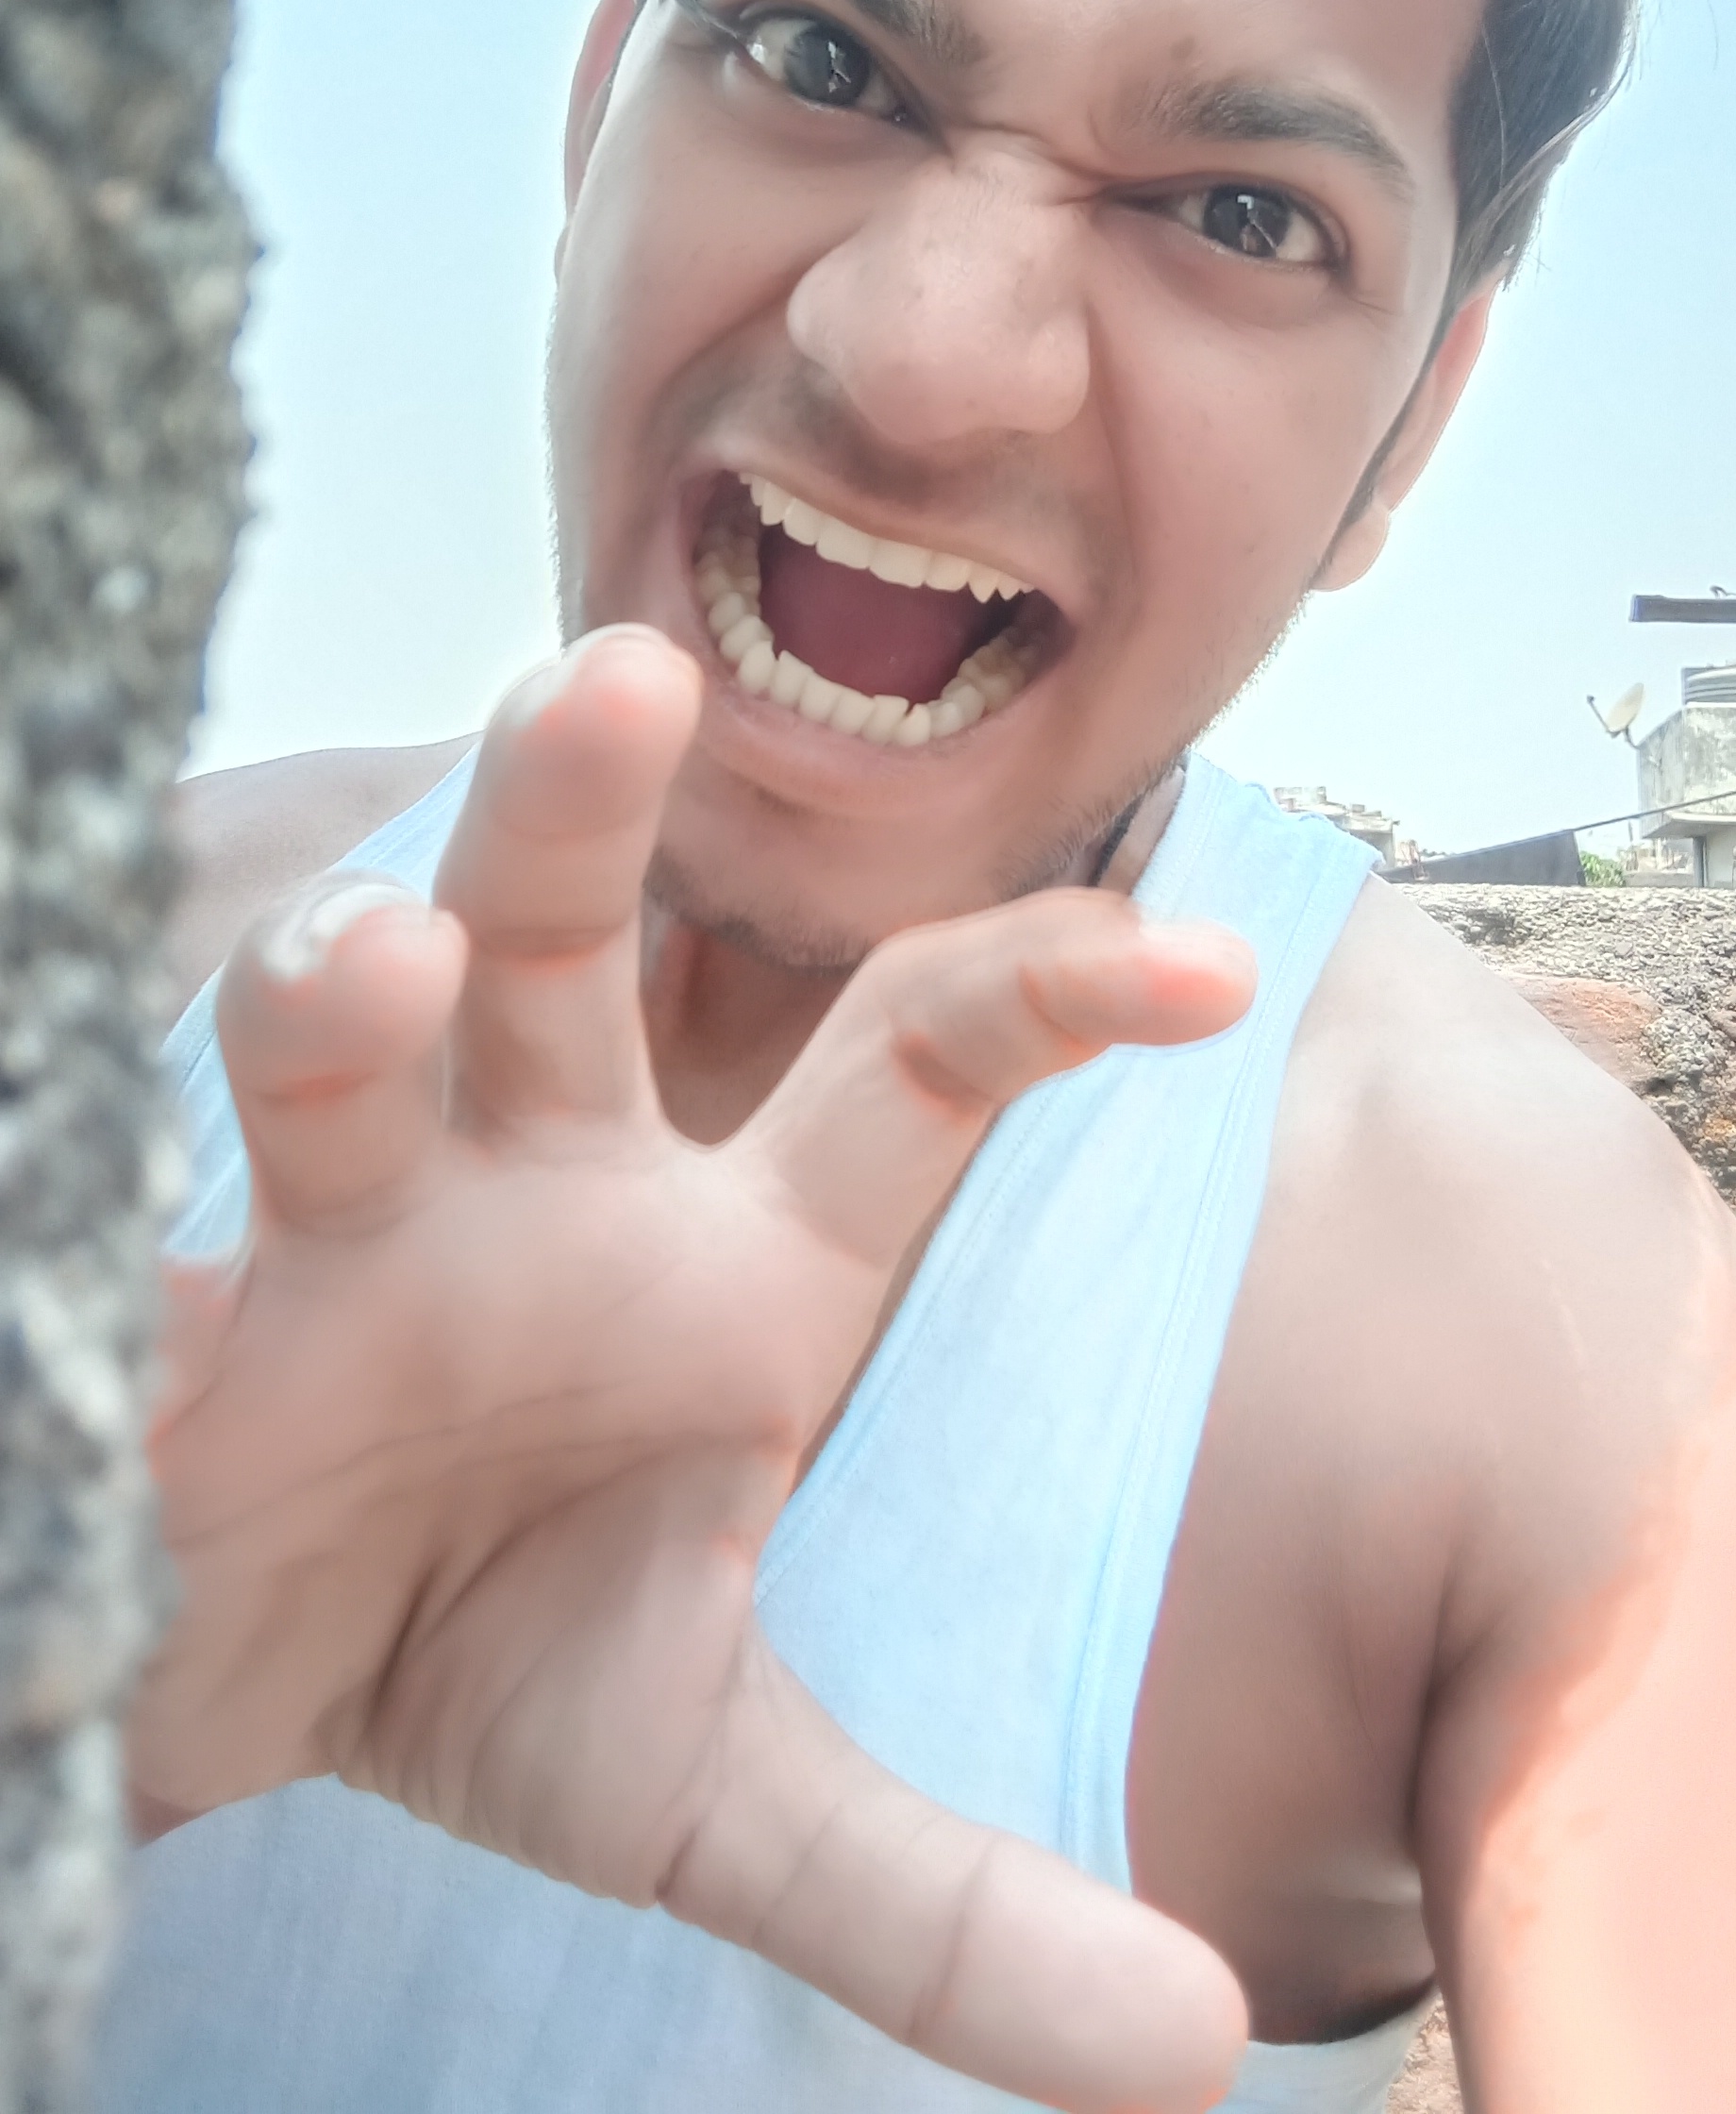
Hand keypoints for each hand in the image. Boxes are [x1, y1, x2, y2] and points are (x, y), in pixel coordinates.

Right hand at [133, 628, 1254, 2113]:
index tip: (1204, 968)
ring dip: (330, 1003)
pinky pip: (136, 1251)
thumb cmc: (497, 1652)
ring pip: (330, 1051)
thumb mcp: (715, 1791)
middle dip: (578, 814)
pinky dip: (126, 1247)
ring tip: (345, 970)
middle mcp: (528, 1179)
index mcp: (715, 1254)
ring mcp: (334, 1231)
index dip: (1043, 991)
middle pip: (559, 941)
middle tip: (620, 682)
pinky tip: (129, 1261)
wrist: (241, 1695)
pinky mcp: (159, 1324)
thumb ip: (940, 1901)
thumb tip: (1195, 2049)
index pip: (902, 1066)